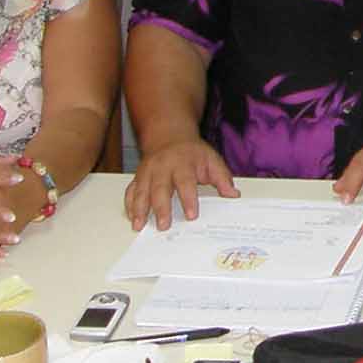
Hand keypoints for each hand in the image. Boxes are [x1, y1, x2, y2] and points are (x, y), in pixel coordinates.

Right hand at [124, 137, 238, 229]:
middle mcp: (162, 167)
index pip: (185, 181)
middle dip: (161, 208)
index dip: (188, 198)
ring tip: (139, 226)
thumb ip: (222, 178)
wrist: (169, 136)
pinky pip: (130, 190)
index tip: (191, 215)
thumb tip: (233, 195)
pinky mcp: (138, 177)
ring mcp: (147, 172)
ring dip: (139, 209)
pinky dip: (129, 204)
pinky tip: (132, 217)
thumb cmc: (192, 153)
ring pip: (141, 190)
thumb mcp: (211, 159)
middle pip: (160, 188)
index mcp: (183, 162)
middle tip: (163, 226)